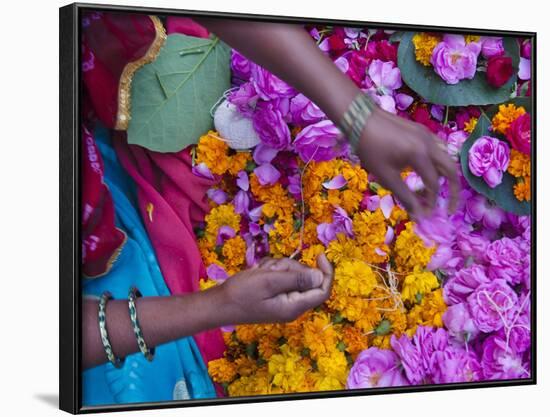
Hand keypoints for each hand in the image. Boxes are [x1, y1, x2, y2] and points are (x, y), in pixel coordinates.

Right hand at [216, 254, 333, 323]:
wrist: (218, 305)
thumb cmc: (241, 293)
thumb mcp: (269, 281)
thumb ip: (296, 278)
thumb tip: (320, 276)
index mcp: (294, 306)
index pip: (322, 290)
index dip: (326, 272)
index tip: (320, 254)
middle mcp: (292, 305)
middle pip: (305, 278)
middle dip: (291, 267)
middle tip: (271, 268)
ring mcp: (283, 300)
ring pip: (292, 274)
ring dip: (278, 267)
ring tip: (261, 272)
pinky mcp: (274, 295)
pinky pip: (280, 276)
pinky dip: (270, 271)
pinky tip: (258, 273)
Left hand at [358, 107, 458, 219]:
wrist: (360, 119)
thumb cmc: (370, 149)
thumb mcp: (386, 176)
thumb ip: (405, 196)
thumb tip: (418, 216)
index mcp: (421, 154)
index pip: (434, 183)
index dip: (431, 201)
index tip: (425, 213)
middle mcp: (429, 143)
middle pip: (451, 169)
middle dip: (453, 189)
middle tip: (448, 206)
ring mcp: (427, 135)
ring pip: (446, 157)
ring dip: (445, 175)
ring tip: (435, 190)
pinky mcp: (422, 131)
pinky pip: (438, 148)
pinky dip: (438, 162)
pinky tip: (427, 170)